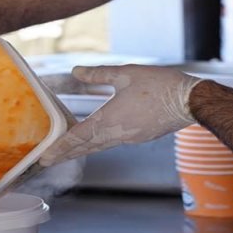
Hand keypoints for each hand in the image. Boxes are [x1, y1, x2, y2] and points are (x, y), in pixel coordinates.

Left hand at [37, 64, 201, 165]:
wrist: (188, 101)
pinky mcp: (141, 137)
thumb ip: (98, 75)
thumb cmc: (158, 85)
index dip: (59, 147)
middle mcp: (117, 134)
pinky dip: (100, 143)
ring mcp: (130, 138)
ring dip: (82, 149)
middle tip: (48, 161)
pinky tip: (98, 138)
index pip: (77, 137)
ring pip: (100, 146)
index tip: (44, 158)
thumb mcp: (125, 74)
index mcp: (109, 120)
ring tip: (68, 151)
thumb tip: (75, 71)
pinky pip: (114, 142)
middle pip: (86, 147)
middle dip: (66, 153)